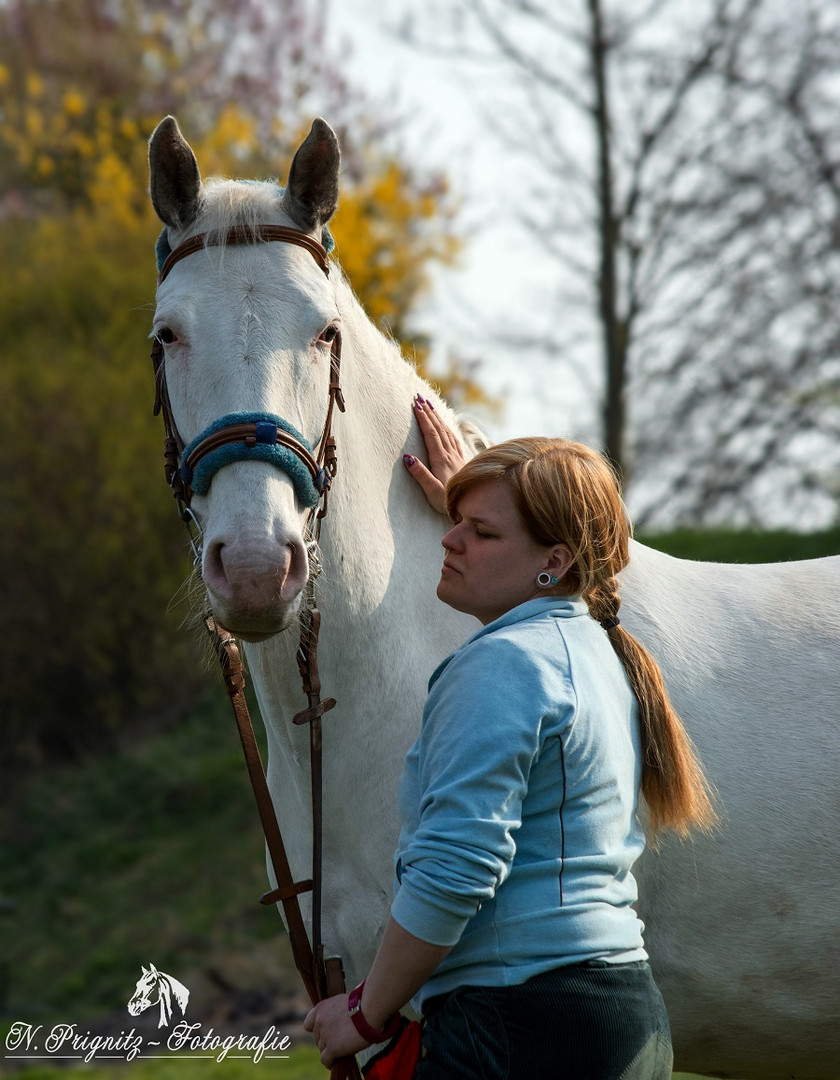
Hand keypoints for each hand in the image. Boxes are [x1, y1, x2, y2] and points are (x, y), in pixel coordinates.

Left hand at [304, 993, 369, 1067]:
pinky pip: (325, 1060)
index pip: (308, 1024)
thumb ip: (334, 1012)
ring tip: (342, 1049)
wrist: (368, 1010)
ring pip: (322, 1049)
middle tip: (339, 1040)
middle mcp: (319, 1021)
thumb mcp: (342, 1002)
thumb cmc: (361, 1004)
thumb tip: (337, 1019)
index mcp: (321, 1008)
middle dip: (327, 1040)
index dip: (317, 1029)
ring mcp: (325, 1035)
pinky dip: (329, 1062)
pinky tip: (335, 1062)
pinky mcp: (331, 1048)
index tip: (326, 1031)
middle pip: (318, 1038)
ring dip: (330, 1050)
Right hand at [403, 394, 466, 514]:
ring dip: (437, 417)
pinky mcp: (461, 461)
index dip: (423, 418)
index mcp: (441, 460)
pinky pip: (453, 438)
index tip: (415, 404)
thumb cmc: (449, 503)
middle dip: (428, 412)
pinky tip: (445, 425)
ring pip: (446, 431)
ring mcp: (457, 457)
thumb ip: (420, 474)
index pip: (431, 434)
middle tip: (418, 397)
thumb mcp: (432, 492)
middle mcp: (450, 455)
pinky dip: (447, 428)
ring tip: (429, 405)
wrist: (473, 507)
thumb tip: (407, 457)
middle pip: (439, 428)